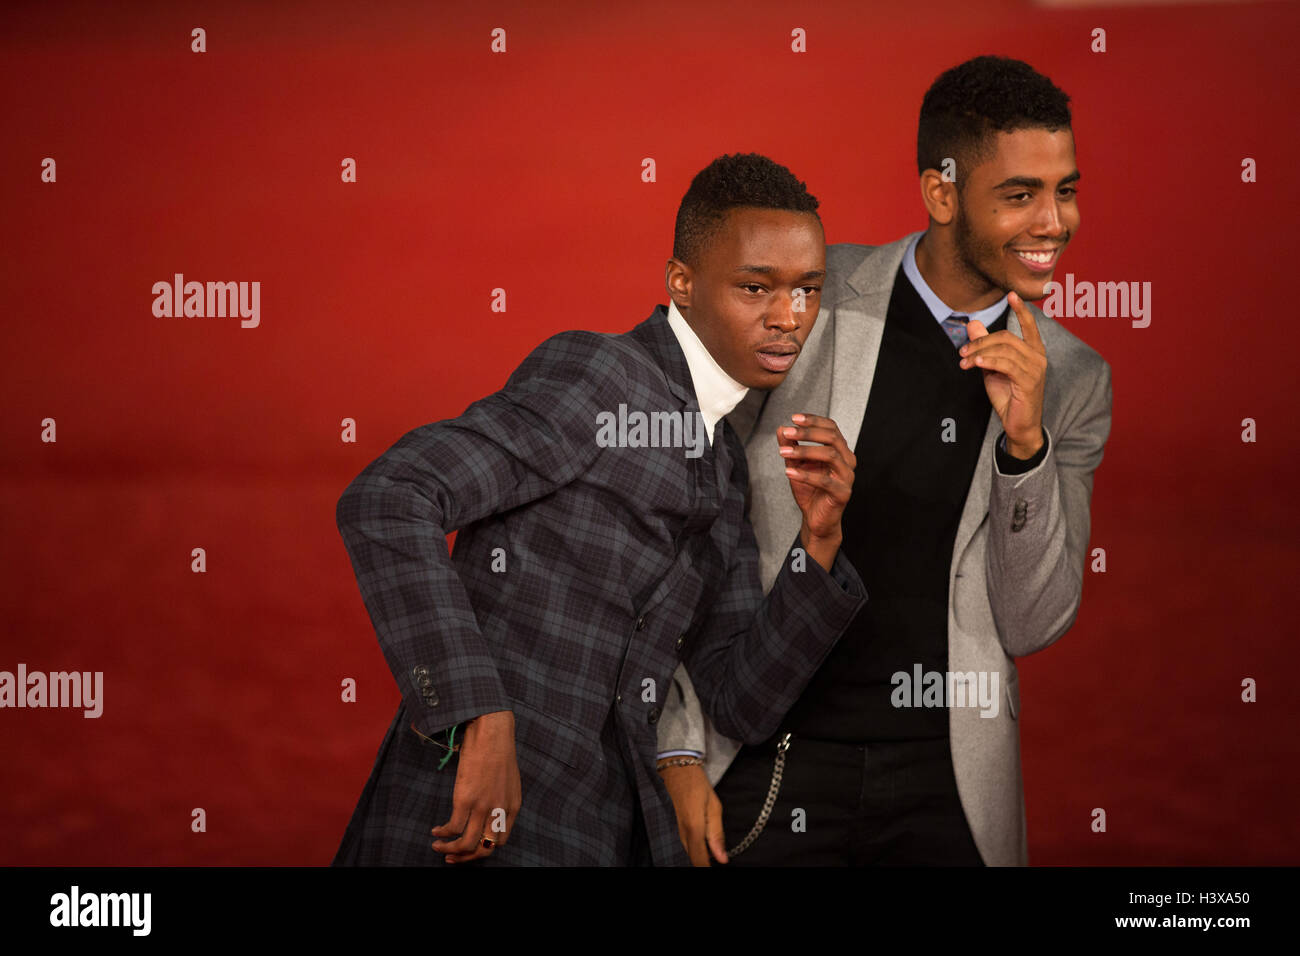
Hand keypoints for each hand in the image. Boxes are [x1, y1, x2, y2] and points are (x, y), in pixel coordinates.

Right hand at [430, 710, 521, 862]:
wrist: (491, 731)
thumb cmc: (497, 751)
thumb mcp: (508, 781)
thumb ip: (501, 800)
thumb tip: (488, 814)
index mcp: (512, 806)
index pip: (501, 840)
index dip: (484, 848)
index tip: (470, 846)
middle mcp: (500, 810)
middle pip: (485, 848)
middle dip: (467, 857)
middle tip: (453, 857)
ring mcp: (483, 806)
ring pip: (467, 844)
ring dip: (451, 851)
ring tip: (439, 847)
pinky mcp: (466, 798)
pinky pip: (453, 828)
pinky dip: (443, 834)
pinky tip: (436, 830)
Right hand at [659, 762, 727, 865]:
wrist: (675, 767)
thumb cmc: (697, 784)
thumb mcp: (714, 806)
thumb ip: (716, 834)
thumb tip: (722, 859)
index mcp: (693, 826)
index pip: (699, 860)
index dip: (706, 867)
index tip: (716, 865)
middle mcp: (679, 831)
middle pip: (692, 858)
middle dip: (704, 859)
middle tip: (715, 851)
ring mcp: (671, 829)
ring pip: (685, 851)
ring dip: (697, 851)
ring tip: (707, 840)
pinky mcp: (668, 825)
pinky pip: (679, 842)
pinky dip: (690, 844)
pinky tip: (698, 835)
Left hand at [777, 413, 854, 570]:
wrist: (815, 518)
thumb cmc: (809, 490)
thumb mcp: (796, 465)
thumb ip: (791, 447)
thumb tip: (781, 429)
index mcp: (840, 450)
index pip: (831, 427)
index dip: (813, 421)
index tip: (793, 418)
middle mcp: (847, 460)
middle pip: (832, 437)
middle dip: (808, 433)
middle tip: (787, 433)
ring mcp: (847, 477)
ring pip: (830, 455)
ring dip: (804, 451)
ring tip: (783, 452)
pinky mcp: (843, 493)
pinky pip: (825, 480)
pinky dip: (805, 475)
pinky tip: (788, 472)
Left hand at [959, 291, 1046, 457]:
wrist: (1019, 424)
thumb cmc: (1008, 395)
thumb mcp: (992, 367)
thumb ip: (985, 346)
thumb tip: (973, 324)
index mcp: (1033, 351)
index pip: (1029, 326)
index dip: (1021, 310)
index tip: (1012, 294)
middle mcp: (1037, 357)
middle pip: (1006, 337)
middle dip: (980, 341)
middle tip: (962, 351)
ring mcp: (1035, 368)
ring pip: (1004, 350)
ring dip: (979, 353)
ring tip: (964, 361)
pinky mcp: (1029, 381)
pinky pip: (1006, 365)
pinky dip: (988, 361)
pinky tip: (975, 363)